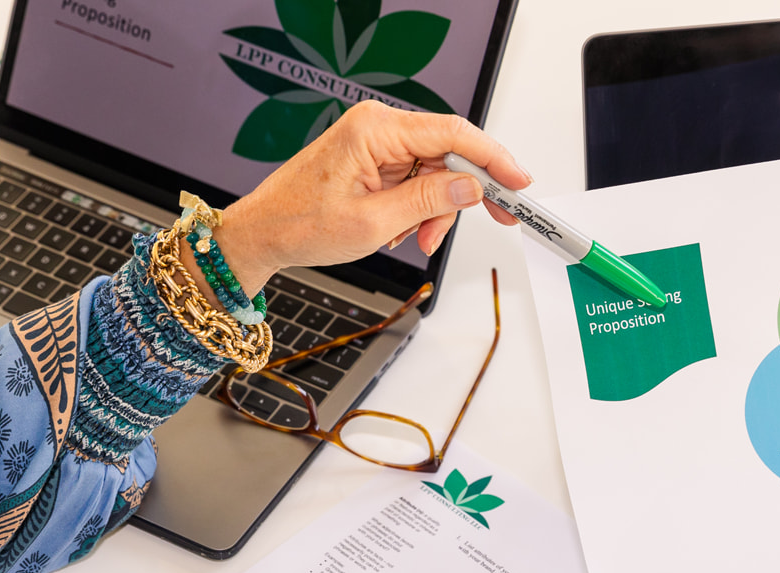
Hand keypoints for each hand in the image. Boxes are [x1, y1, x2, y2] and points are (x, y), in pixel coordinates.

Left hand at [216, 100, 529, 292]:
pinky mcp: (372, 159)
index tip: (518, 181)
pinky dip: (416, 209)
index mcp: (375, 129)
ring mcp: (374, 142)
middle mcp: (376, 127)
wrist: (262, 235)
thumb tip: (471, 187)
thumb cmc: (299, 225)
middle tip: (490, 221)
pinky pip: (413, 180)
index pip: (452, 133)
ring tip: (414, 240)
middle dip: (458, 196)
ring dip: (433, 210)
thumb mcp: (373, 223)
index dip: (493, 158)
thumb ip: (427, 202)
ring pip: (433, 173)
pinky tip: (400, 230)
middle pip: (447, 155)